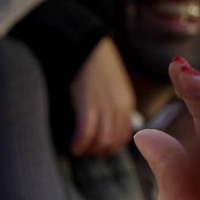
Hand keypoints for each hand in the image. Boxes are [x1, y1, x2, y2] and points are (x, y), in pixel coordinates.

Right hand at [69, 36, 135, 157]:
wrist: (87, 47)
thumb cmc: (96, 66)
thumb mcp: (113, 87)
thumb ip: (113, 106)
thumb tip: (105, 125)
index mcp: (127, 104)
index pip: (123, 136)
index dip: (109, 147)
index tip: (95, 148)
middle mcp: (120, 108)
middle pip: (113, 142)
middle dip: (98, 152)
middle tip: (84, 151)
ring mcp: (105, 108)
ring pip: (101, 141)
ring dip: (88, 150)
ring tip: (77, 149)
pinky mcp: (89, 106)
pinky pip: (86, 134)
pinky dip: (79, 144)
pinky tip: (72, 146)